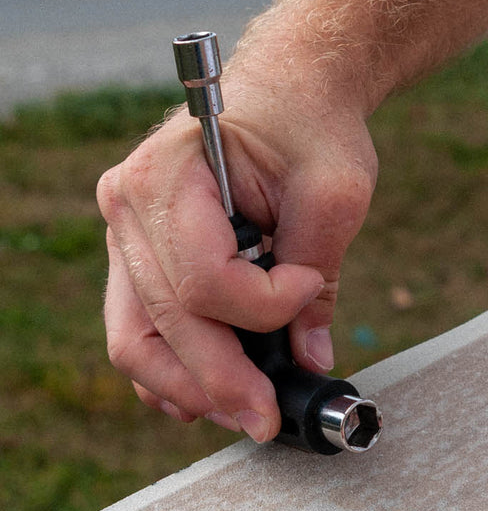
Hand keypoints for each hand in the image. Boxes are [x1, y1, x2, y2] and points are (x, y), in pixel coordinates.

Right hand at [97, 66, 377, 441]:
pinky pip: (140, 326)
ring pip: (136, 336)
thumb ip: (321, 278)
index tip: (309, 286)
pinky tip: (206, 396)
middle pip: (164, 321)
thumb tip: (310, 357)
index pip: (204, 279)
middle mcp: (130, 206)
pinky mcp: (144, 253)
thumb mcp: (336, 193)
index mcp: (168, 177)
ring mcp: (128, 232)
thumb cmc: (311, 126)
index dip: (264, 304)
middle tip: (266, 422)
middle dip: (220, 381)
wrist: (291, 87)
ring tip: (240, 416)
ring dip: (187, 386)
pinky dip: (170, 367)